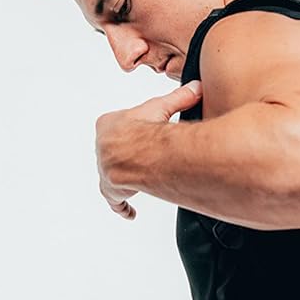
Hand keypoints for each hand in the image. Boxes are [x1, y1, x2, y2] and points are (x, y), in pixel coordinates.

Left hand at [95, 80, 202, 218]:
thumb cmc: (146, 130)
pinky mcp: (111, 189)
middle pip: (113, 151)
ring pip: (112, 174)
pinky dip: (122, 205)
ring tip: (135, 182)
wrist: (138, 154)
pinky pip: (115, 200)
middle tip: (142, 158)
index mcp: (108, 124)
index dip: (129, 129)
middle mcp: (103, 147)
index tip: (139, 133)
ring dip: (123, 177)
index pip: (114, 126)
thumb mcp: (162, 107)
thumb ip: (179, 98)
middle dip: (126, 154)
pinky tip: (129, 212)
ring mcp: (105, 169)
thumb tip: (197, 87)